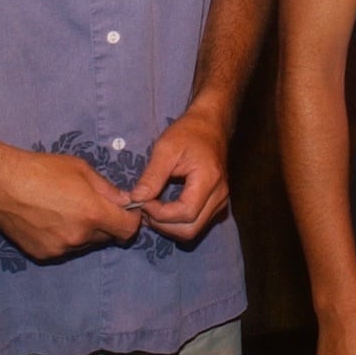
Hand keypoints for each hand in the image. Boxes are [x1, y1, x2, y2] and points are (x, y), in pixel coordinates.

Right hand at [0, 149, 142, 260]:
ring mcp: (60, 248)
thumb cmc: (43, 170)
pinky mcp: (43, 254)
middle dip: (108, 224)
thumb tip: (125, 200)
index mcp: (93, 214)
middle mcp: (79, 236)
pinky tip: (52, 220)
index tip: (127, 211)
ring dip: (86, 232)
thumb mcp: (81, 170)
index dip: (132, 220)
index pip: (128, 229)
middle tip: (94, 206)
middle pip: (108, 237)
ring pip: (86, 244)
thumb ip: (107, 189)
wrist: (2, 185)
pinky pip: (65, 248)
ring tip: (68, 210)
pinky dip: (66, 238)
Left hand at [129, 107, 229, 240]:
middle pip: (190, 229)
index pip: (185, 213)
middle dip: (163, 225)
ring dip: (169, 227)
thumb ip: (151, 176)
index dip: (159, 214)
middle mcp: (219, 195)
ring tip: (152, 210)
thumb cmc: (188, 132)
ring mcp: (221, 200)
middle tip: (144, 210)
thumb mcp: (165, 148)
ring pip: (194, 230)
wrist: (211, 124)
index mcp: (209, 180)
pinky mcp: (217, 203)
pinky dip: (178, 223)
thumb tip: (135, 200)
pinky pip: (198, 223)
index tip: (141, 201)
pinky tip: (164, 210)